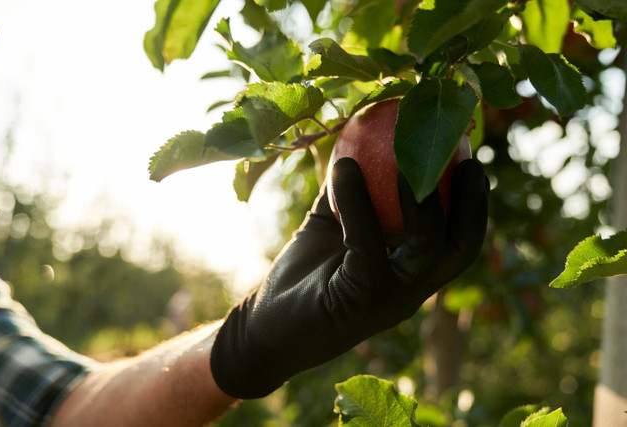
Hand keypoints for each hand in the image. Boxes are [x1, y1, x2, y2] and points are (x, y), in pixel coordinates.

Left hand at [210, 157, 488, 398]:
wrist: (266, 327)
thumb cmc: (304, 276)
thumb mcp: (332, 228)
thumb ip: (351, 196)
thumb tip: (357, 144)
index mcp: (411, 273)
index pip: (458, 240)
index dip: (471, 201)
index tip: (469, 157)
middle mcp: (410, 290)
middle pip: (461, 249)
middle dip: (473, 203)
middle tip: (469, 158)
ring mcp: (389, 300)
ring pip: (426, 248)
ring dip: (423, 201)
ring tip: (408, 157)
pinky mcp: (359, 301)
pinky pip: (366, 244)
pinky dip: (358, 203)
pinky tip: (343, 168)